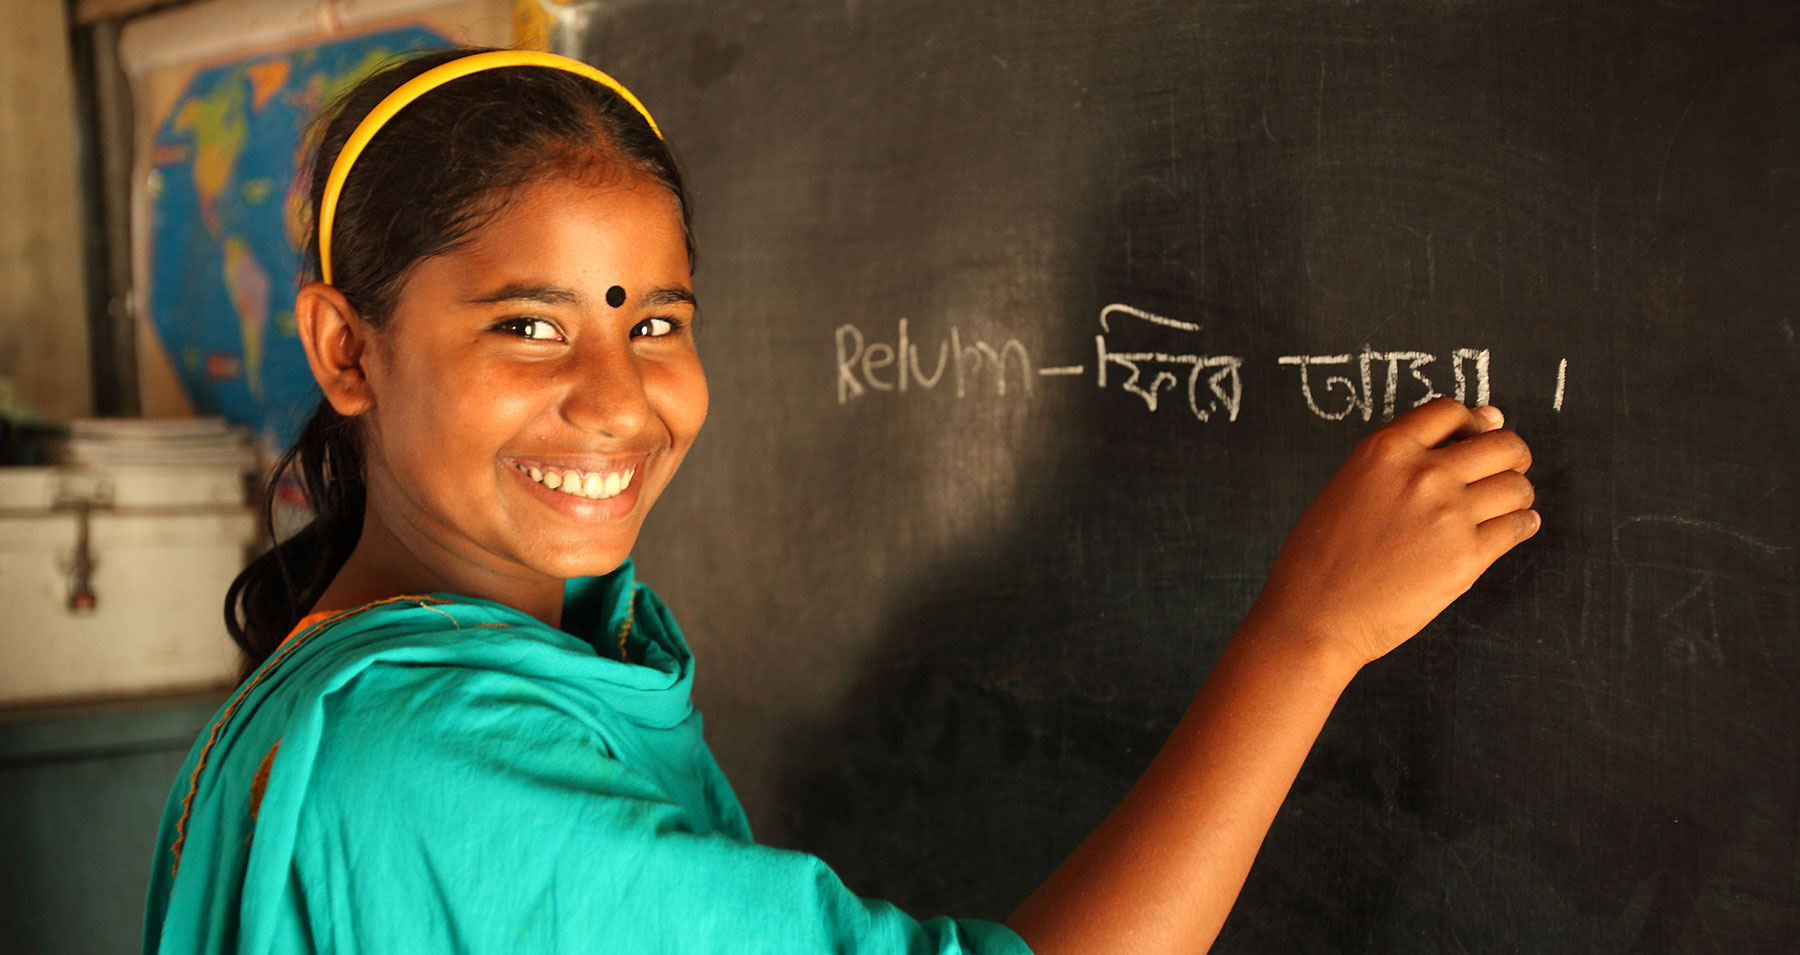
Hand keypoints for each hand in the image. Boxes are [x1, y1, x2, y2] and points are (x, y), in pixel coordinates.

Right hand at [1248, 397, 1538, 670]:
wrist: (1314, 615)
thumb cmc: (1322, 555)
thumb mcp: (1350, 485)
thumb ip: (1402, 459)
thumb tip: (1482, 423)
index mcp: (1385, 450)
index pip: (1451, 411)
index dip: (1472, 422)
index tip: (1477, 436)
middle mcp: (1423, 474)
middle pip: (1501, 443)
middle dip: (1511, 455)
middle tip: (1504, 472)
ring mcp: (1449, 516)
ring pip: (1517, 486)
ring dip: (1517, 494)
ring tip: (1502, 507)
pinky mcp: (1467, 558)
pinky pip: (1518, 527)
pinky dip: (1522, 525)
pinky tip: (1509, 530)